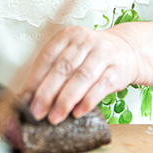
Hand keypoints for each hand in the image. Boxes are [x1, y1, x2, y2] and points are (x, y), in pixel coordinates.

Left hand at [20, 22, 152, 124]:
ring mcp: (103, 53)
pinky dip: (88, 101)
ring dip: (66, 100)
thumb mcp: (70, 55)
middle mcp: (86, 41)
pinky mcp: (118, 69)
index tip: (25, 100)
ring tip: (55, 117)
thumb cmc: (92, 56)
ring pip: (81, 77)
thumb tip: (27, 97)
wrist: (126, 50)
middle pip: (63, 68)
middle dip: (48, 93)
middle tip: (37, 112)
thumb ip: (51, 72)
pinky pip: (101, 86)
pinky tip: (78, 112)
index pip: (48, 57)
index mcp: (69, 35)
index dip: (35, 80)